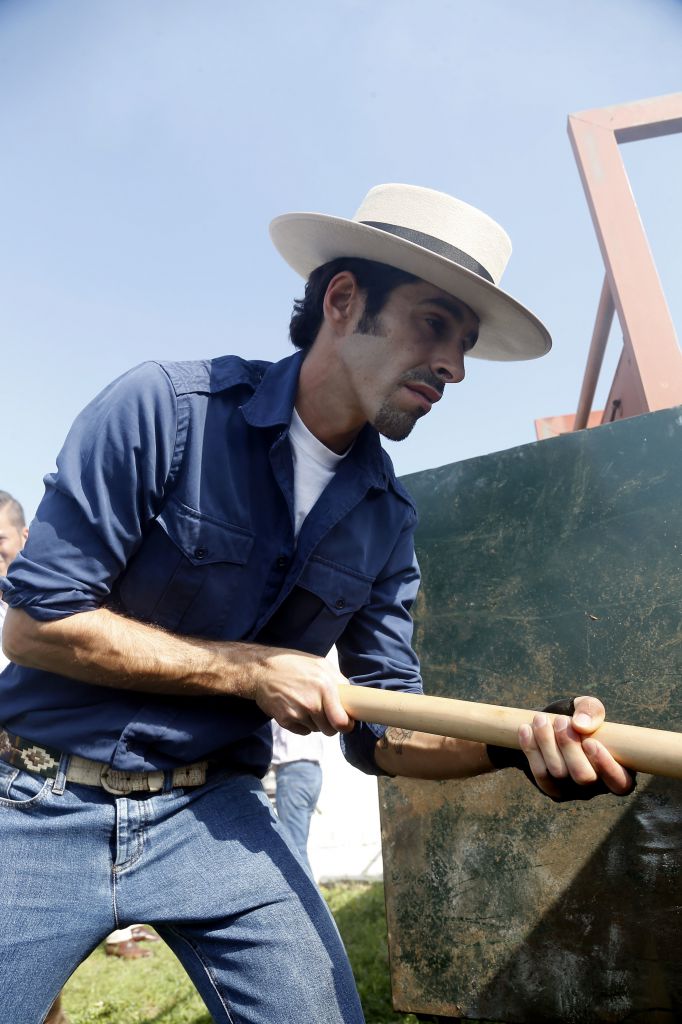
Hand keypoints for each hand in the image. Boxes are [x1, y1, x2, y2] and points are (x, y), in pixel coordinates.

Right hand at [253, 647, 352, 736]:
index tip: (346, 723)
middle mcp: (311, 702)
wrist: (262, 669)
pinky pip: (303, 731)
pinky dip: (302, 724)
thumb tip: (351, 697)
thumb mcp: (320, 664)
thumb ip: (338, 680)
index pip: (342, 721)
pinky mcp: (285, 721)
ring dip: (315, 722)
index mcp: (325, 686)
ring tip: (306, 704)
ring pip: (316, 730)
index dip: (346, 725)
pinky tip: (296, 709)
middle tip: (325, 712)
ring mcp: (297, 713)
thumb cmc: (292, 665)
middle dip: (330, 724)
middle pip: (330, 730)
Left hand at [519, 695, 634, 799]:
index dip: (606, 766)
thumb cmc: (577, 718)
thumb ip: (591, 710)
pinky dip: (531, 750)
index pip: (620, 783)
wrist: (549, 726)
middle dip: (569, 746)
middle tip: (560, 721)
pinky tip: (526, 729)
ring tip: (540, 719)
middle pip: (583, 776)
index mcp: (617, 771)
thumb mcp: (587, 708)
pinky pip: (540, 774)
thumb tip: (581, 725)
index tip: (590, 742)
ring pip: (559, 773)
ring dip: (547, 743)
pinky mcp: (551, 788)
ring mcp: (573, 791)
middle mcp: (597, 787)